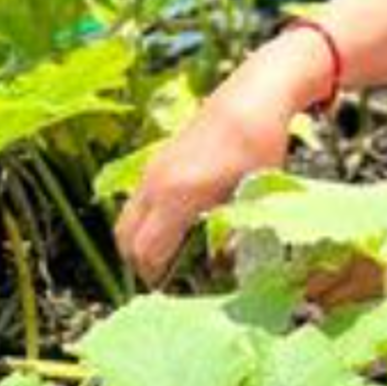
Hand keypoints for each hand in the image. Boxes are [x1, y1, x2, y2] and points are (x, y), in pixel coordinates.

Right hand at [114, 39, 324, 284]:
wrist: (253, 93)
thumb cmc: (260, 145)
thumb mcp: (254, 196)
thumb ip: (234, 236)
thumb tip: (222, 268)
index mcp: (177, 195)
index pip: (146, 254)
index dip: (159, 280)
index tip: (182, 291)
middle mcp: (155, 183)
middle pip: (125, 242)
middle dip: (144, 266)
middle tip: (175, 278)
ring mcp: (152, 169)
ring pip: (128, 220)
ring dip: (143, 242)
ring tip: (178, 253)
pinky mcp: (157, 160)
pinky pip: (138, 201)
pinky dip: (148, 220)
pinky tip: (182, 222)